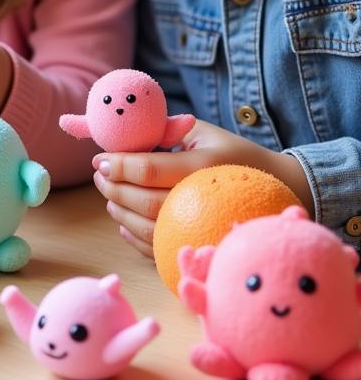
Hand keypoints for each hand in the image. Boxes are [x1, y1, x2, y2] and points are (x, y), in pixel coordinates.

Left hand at [92, 120, 314, 257]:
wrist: (279, 190)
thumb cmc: (230, 154)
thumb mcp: (201, 132)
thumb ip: (163, 130)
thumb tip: (121, 133)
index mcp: (203, 167)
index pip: (148, 169)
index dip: (118, 165)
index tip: (100, 159)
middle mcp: (204, 201)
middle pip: (143, 201)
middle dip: (113, 188)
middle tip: (100, 176)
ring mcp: (203, 229)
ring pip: (147, 228)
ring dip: (119, 211)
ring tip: (109, 195)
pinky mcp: (199, 247)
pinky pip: (157, 249)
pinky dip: (133, 236)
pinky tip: (124, 221)